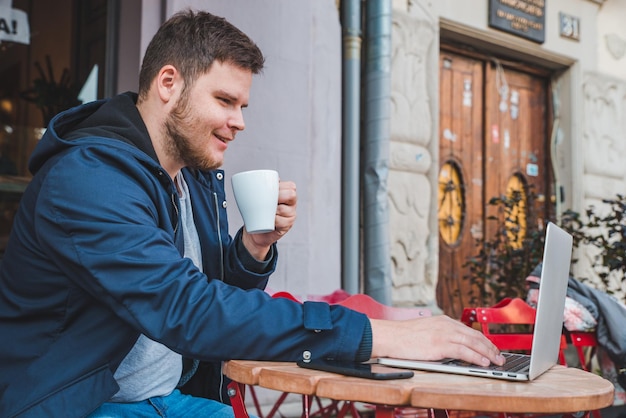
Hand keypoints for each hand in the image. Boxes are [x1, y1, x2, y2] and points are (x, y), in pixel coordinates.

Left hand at [242, 180, 296, 259]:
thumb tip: (255, 177)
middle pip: (291, 195)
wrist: (256, 230)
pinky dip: (273, 220)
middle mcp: (292, 204)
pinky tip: (269, 220)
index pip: (291, 186)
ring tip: (265, 212)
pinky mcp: (287, 226)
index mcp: (288, 194)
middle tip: (266, 200)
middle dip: (277, 196)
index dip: (280, 187)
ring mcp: (291, 215)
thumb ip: (261, 187)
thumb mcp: (260, 197)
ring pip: (283, 209)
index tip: (269, 190)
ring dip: (272, 210)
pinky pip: (282, 222)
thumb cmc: (258, 211)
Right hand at [370, 315, 505, 366]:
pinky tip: (483, 362)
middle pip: (475, 335)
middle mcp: (446, 325)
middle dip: (490, 347)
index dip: (483, 340)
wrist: (390, 336)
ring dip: (488, 353)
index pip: (469, 331)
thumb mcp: (426, 331)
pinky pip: (463, 351)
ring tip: (497, 361)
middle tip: (500, 356)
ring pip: (473, 342)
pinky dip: (476, 357)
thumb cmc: (403, 336)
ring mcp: (443, 334)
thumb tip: (453, 347)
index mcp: (443, 321)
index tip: (491, 348)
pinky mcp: (439, 344)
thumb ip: (440, 335)